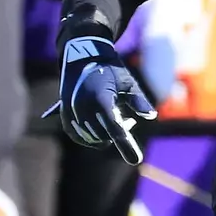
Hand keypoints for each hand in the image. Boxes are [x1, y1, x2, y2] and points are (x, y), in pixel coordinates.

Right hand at [49, 35, 154, 163]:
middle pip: (103, 135)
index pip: (115, 129)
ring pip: (90, 137)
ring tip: (114, 118)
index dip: (126, 145)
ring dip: (103, 135)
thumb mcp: (128, 82)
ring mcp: (71, 111)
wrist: (81, 55)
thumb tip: (151, 116)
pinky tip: (100, 132)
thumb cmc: (108, 68)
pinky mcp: (64, 113)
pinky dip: (88, 137)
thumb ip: (139, 101)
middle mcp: (83, 107)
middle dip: (117, 134)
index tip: (135, 160)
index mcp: (100, 99)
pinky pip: (76, 134)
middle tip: (128, 121)